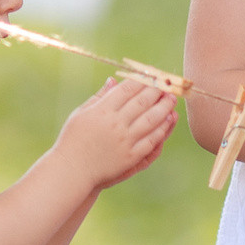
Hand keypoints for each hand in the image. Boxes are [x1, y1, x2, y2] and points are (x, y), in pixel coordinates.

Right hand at [59, 77, 178, 189]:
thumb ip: (98, 97)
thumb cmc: (72, 140)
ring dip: (164, 107)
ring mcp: (124, 141)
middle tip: (167, 84)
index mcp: (102, 110)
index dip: (142, 79)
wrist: (71, 170)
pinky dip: (162, 129)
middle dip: (157, 90)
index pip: (127, 89)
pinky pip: (151, 140)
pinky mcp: (130, 157)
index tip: (151, 74)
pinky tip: (169, 120)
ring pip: (151, 119)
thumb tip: (113, 80)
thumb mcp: (80, 114)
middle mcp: (115, 124)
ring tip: (172, 99)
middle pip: (142, 102)